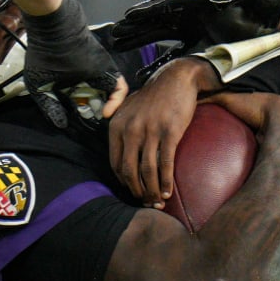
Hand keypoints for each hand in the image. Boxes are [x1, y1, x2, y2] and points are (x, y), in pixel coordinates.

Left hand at [23, 0, 128, 129]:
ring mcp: (97, 57)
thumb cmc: (47, 53)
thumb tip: (62, 123)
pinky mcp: (91, 52)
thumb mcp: (40, 84)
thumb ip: (50, 106)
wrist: (50, 21)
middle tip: (84, 113)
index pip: (119, 91)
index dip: (114, 105)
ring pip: (102, 81)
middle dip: (99, 103)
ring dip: (93, 94)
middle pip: (110, 89)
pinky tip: (72, 88)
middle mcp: (103, 65)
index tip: (102, 115)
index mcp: (98, 73)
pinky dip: (88, 83)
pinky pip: (96, 72)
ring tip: (76, 102)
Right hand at [108, 0, 279, 50]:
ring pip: (162, 41)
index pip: (168, 6)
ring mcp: (194, 34)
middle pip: (158, 22)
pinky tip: (144, 77)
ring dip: (141, 45)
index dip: (148, 10)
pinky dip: (160, 67)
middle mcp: (192, 17)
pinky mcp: (203, 50)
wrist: (273, 14)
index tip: (128, 15)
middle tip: (114, 33)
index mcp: (198, 2)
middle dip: (136, 28)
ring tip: (120, 48)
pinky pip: (177, 59)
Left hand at [108, 56, 221, 204]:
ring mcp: (150, 131)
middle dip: (137, 191)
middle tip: (146, 202)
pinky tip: (169, 191)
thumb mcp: (129, 100)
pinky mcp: (170, 132)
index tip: (133, 192)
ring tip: (157, 201)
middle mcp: (131, 129)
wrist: (176, 79)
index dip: (124, 183)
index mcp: (117, 126)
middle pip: (130, 171)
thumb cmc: (153, 94)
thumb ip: (114, 108)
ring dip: (152, 190)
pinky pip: (165, 163)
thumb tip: (103, 114)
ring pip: (147, 171)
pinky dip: (166, 181)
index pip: (115, 164)